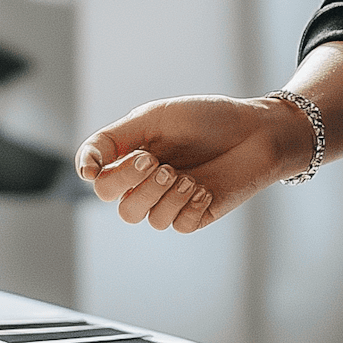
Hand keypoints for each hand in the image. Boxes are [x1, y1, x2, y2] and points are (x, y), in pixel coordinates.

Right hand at [74, 95, 307, 230]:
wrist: (257, 130)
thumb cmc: (208, 118)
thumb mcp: (156, 117)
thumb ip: (116, 138)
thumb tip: (85, 169)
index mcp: (134, 156)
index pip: (98, 176)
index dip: (91, 172)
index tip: (94, 168)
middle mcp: (149, 182)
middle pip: (118, 203)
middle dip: (135, 184)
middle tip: (160, 162)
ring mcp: (172, 200)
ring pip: (145, 218)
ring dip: (165, 195)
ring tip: (188, 177)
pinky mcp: (195, 215)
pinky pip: (176, 225)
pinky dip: (187, 206)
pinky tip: (204, 188)